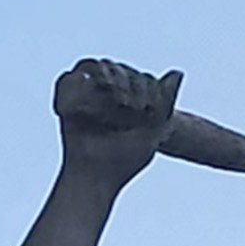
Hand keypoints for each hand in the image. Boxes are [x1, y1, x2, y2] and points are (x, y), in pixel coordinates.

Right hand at [52, 57, 182, 191]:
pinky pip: (68, 79)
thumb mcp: (154, 131)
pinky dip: (80, 81)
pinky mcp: (66, 104)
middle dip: (127, 80)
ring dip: (110, 75)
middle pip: (119, 69)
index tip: (144, 107)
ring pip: (97, 67)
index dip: (145, 85)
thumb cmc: (124, 162)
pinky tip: (94, 91)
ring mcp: (87, 99)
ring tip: (117, 97)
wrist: (95, 179)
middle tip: (129, 104)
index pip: (139, 77)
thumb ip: (166, 102)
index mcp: (128, 103)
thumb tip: (178, 72)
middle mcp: (107, 98)